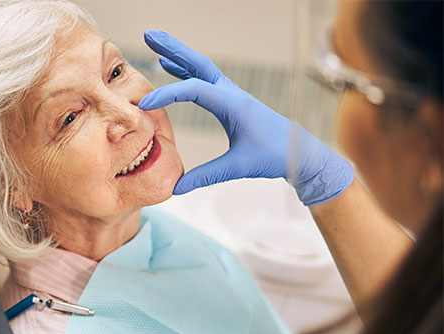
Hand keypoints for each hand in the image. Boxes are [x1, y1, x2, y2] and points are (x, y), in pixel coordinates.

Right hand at [139, 30, 353, 205]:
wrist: (297, 151)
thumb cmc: (273, 156)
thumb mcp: (238, 167)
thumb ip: (206, 176)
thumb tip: (176, 188)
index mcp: (233, 104)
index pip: (194, 90)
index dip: (168, 94)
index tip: (146, 104)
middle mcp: (230, 93)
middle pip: (197, 63)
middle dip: (173, 48)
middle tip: (149, 34)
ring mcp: (229, 93)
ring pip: (199, 67)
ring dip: (177, 54)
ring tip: (154, 41)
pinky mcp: (228, 99)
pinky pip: (202, 78)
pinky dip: (184, 69)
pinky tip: (170, 65)